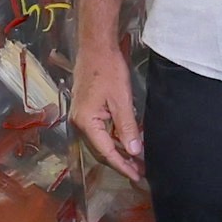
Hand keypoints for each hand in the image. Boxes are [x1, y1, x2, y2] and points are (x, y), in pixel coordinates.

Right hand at [68, 31, 143, 182]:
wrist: (96, 47)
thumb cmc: (107, 69)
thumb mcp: (121, 100)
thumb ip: (127, 127)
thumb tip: (133, 151)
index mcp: (85, 122)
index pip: (106, 151)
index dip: (123, 165)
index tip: (137, 175)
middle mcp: (80, 122)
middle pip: (102, 149)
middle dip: (121, 161)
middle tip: (141, 171)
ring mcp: (82, 116)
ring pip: (102, 140)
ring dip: (119, 150)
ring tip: (137, 160)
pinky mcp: (87, 109)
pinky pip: (101, 130)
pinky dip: (115, 137)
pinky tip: (128, 141)